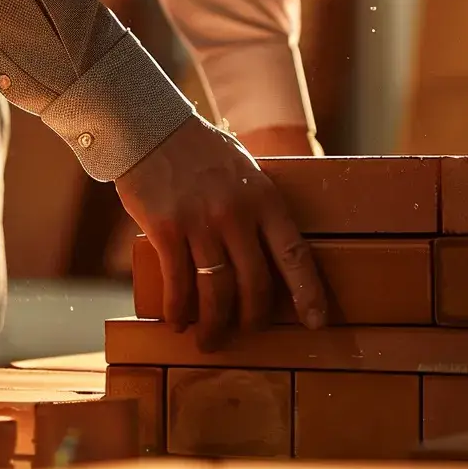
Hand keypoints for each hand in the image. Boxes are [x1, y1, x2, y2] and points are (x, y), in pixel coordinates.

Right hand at [114, 115, 328, 350]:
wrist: (151, 128)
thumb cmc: (200, 151)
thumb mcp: (245, 169)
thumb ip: (260, 206)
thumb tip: (272, 247)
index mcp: (265, 200)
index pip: (295, 254)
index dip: (308, 292)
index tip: (316, 321)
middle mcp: (238, 214)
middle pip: (255, 284)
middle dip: (253, 319)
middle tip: (246, 333)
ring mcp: (201, 223)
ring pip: (216, 292)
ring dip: (214, 325)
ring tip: (209, 340)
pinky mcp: (167, 230)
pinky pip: (178, 283)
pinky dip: (179, 309)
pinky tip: (178, 320)